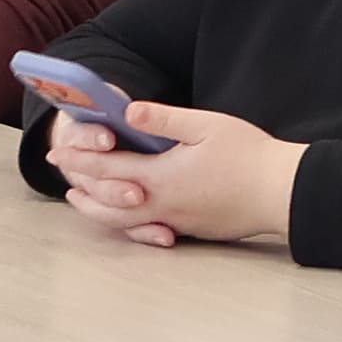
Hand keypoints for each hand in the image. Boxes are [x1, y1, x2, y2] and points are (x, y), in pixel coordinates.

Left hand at [46, 93, 306, 250]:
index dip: (81, 158)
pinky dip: (125, 222)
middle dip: (82, 186)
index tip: (59, 151)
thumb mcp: (205, 125)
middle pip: (109, 201)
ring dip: (98, 210)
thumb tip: (126, 111)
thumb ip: (163, 119)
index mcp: (162, 177)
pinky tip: (126, 215)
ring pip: (125, 222)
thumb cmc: (249, 156)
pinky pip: (147, 229)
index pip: (109, 168)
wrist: (281, 193)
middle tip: (61, 176)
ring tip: (81, 200)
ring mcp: (177, 221)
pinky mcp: (191, 230)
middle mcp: (163, 204)